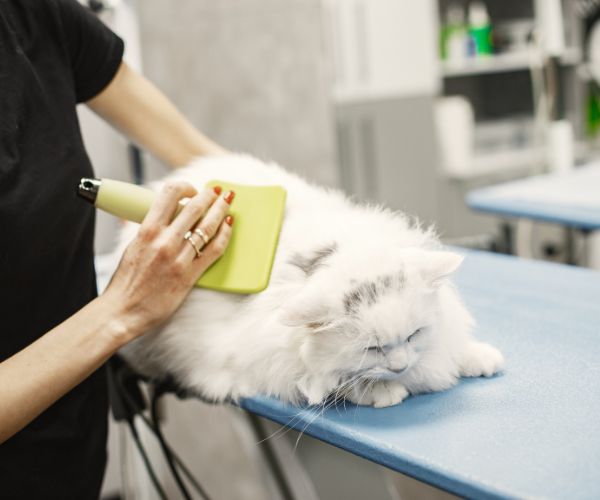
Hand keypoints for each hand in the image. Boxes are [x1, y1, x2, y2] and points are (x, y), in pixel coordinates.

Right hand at [102, 181, 232, 341]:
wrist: (123, 311)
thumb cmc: (126, 282)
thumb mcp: (131, 247)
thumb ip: (147, 229)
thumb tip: (157, 214)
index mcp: (146, 231)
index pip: (170, 194)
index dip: (186, 187)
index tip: (192, 189)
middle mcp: (164, 241)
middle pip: (194, 207)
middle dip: (210, 195)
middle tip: (217, 191)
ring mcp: (179, 258)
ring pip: (208, 226)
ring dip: (221, 210)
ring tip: (227, 202)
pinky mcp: (190, 275)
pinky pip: (214, 249)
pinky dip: (224, 234)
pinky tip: (228, 225)